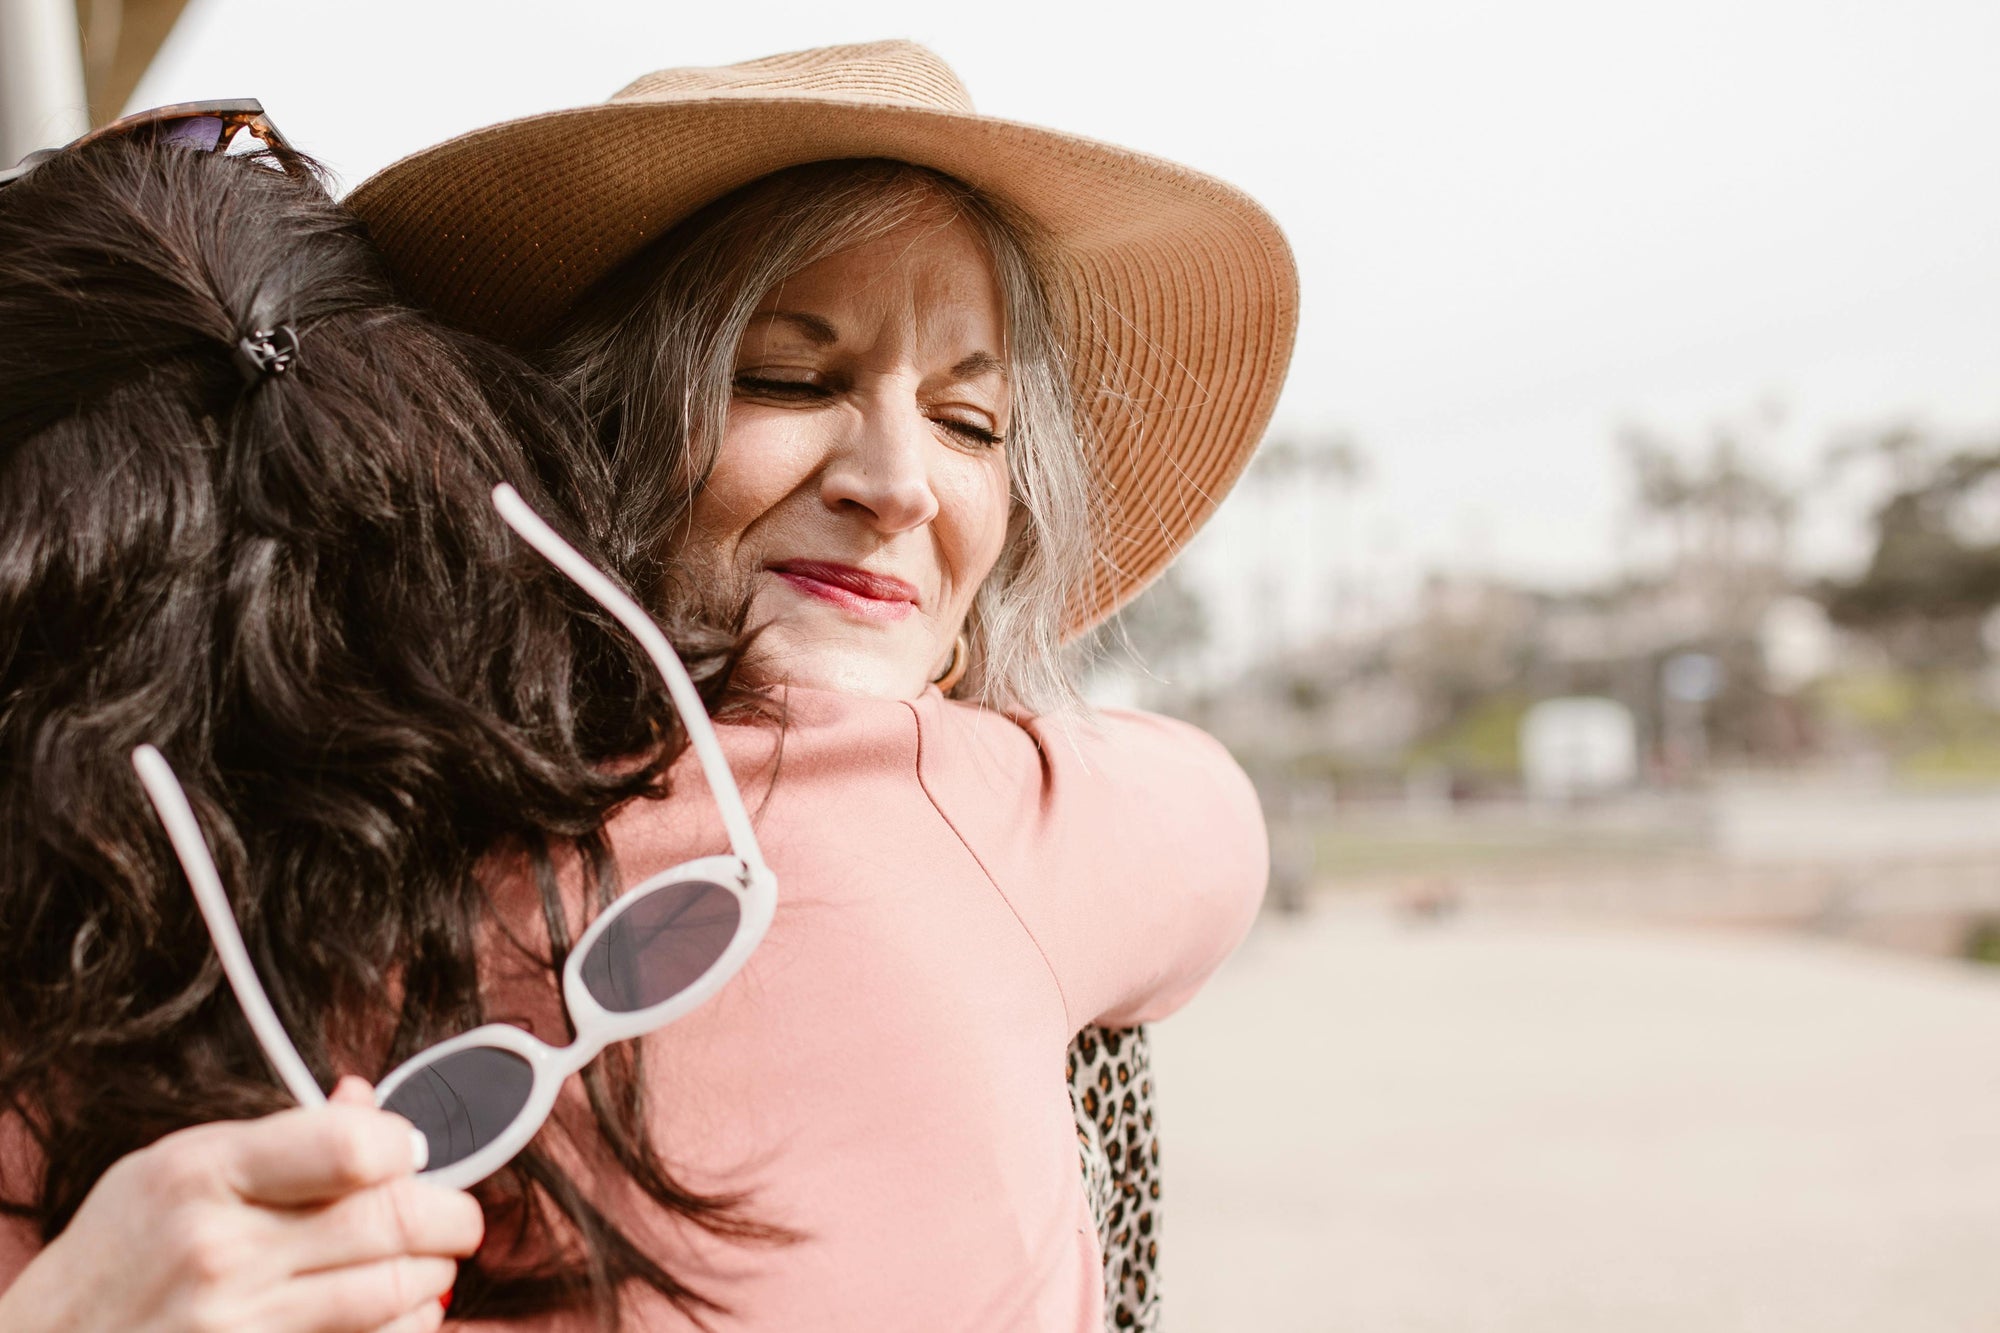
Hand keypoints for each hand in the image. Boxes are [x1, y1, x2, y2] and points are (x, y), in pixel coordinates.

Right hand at [0, 1077, 481, 1332]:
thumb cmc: (118, 1256)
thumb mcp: (174, 1169)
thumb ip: (279, 1139)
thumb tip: (369, 1100)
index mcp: (203, 1175)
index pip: (353, 1146)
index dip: (405, 1146)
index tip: (411, 1154)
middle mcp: (222, 1251)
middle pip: (393, 1220)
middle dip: (451, 1215)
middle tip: (456, 1216)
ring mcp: (237, 1326)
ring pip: (397, 1291)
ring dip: (434, 1273)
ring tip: (425, 1262)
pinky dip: (407, 1326)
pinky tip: (400, 1312)